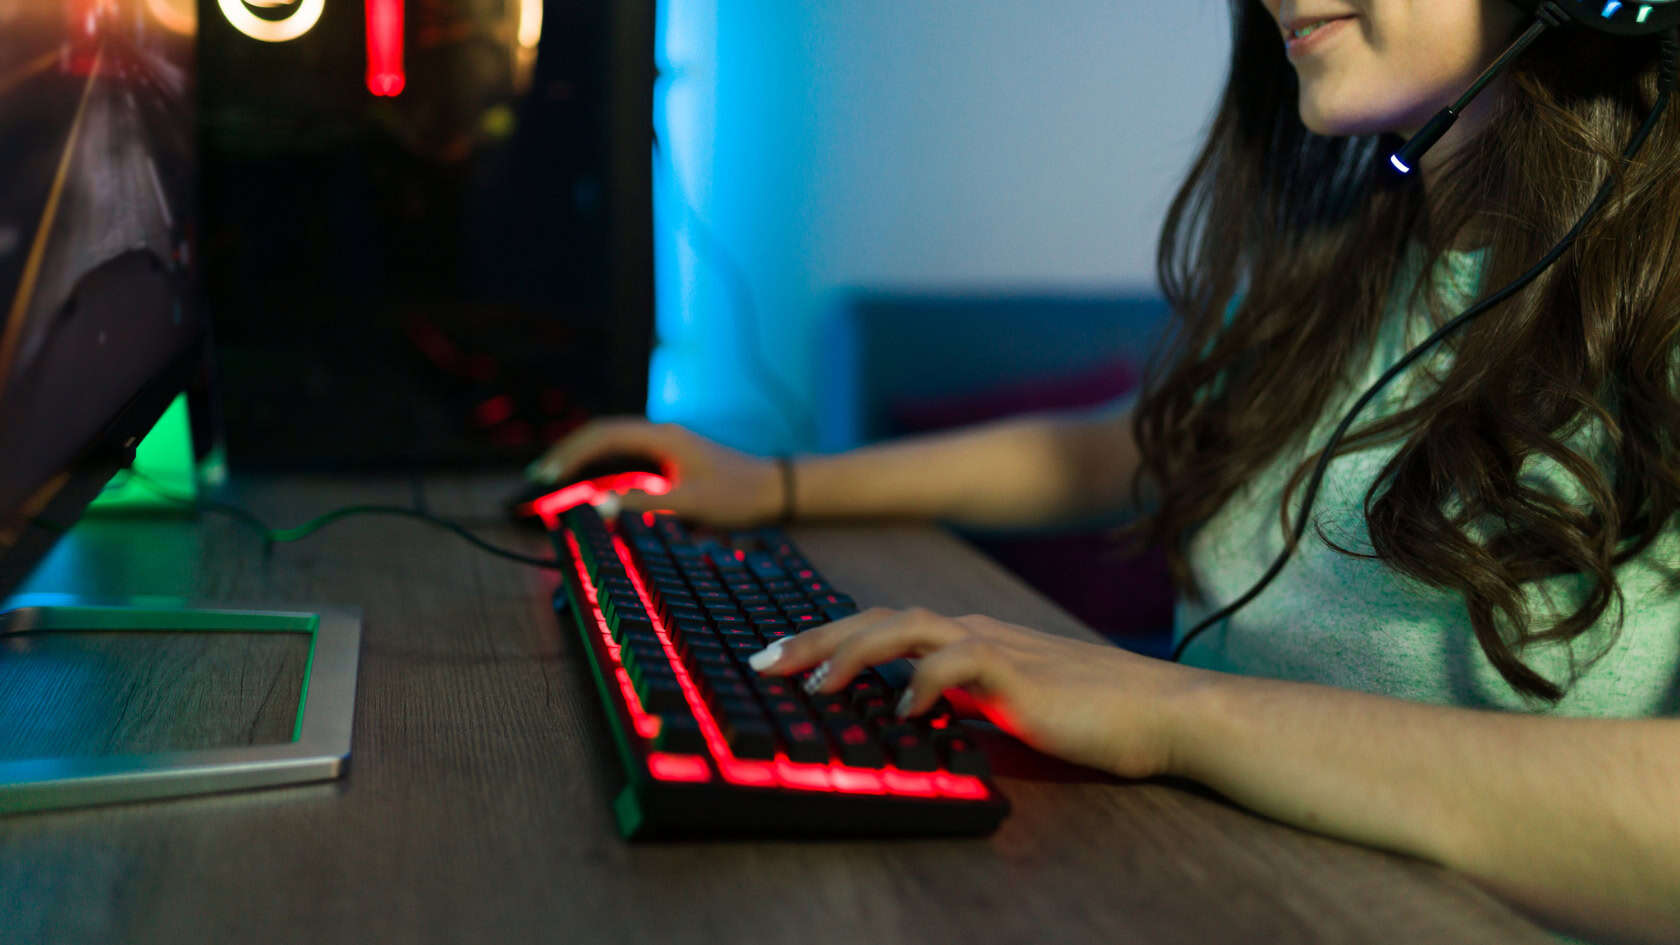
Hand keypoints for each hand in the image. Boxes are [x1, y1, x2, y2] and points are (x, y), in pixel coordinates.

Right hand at [528, 417, 783, 527]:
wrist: (774, 490)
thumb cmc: (738, 495)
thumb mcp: (690, 504)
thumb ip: (643, 504)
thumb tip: (598, 506)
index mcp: (662, 437)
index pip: (603, 436)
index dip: (571, 454)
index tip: (548, 475)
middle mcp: (659, 435)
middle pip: (602, 435)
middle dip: (568, 454)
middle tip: (540, 478)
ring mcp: (664, 446)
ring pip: (612, 444)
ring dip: (583, 459)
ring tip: (556, 479)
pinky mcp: (669, 459)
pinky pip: (626, 457)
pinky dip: (602, 467)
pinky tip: (590, 485)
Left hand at [752, 607, 1210, 779]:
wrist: (1163, 710)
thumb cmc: (1092, 715)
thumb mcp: (1007, 709)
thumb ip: (961, 705)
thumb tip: (908, 717)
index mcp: (968, 637)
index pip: (882, 628)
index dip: (827, 640)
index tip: (780, 661)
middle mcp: (973, 631)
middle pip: (876, 620)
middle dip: (815, 639)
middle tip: (764, 664)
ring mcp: (996, 647)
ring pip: (905, 630)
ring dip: (851, 653)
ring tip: (812, 684)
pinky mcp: (1019, 674)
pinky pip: (958, 665)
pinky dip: (923, 682)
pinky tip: (902, 709)